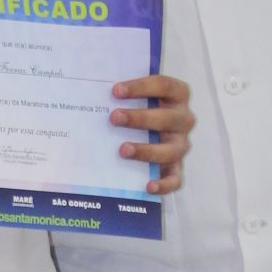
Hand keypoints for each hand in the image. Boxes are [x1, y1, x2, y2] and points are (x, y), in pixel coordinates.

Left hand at [110, 72, 193, 194]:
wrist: (146, 129)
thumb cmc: (136, 106)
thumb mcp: (132, 95)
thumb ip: (119, 90)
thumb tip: (89, 88)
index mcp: (177, 95)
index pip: (164, 86)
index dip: (141, 87)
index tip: (116, 90)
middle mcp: (183, 120)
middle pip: (168, 118)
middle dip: (140, 118)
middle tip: (114, 118)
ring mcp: (180, 145)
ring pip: (170, 150)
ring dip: (146, 150)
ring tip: (122, 150)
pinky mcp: (175, 168)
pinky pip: (175, 179)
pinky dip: (164, 184)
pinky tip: (148, 186)